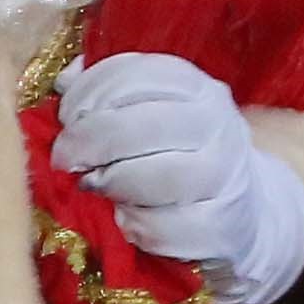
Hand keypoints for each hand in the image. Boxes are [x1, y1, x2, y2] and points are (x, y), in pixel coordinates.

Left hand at [52, 53, 303, 303]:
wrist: (239, 212)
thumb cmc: (178, 156)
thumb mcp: (151, 114)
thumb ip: (108, 93)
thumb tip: (64, 80)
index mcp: (195, 87)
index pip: (134, 75)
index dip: (87, 95)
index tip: (65, 117)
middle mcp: (216, 123)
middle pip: (137, 127)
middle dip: (88, 143)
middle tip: (64, 160)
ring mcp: (225, 175)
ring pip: (154, 177)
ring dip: (112, 184)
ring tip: (95, 188)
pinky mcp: (223, 225)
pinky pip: (163, 228)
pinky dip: (135, 226)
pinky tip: (126, 221)